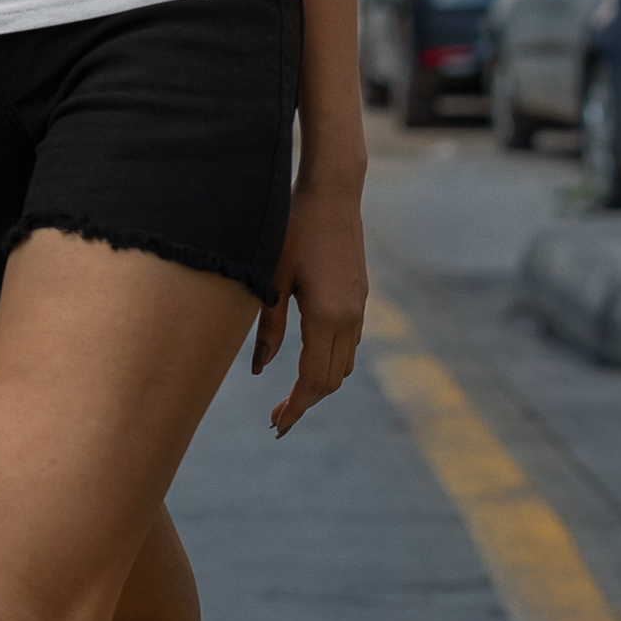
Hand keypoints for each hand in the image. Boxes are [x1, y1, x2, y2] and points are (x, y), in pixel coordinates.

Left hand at [252, 166, 367, 439]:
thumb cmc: (294, 230)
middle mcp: (349, 319)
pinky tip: (307, 359)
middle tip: (276, 418)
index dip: (295, 408)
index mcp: (326, 317)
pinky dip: (330, 362)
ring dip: (319, 384)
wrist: (333, 194)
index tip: (277, 426)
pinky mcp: (360, 297)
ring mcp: (359, 308)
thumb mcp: (272, 279)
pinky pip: (349, 345)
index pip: (313, 381)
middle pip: (331, 380)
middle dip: (305, 403)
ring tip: (289, 395)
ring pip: (343, 365)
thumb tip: (260, 370)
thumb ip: (269, 327)